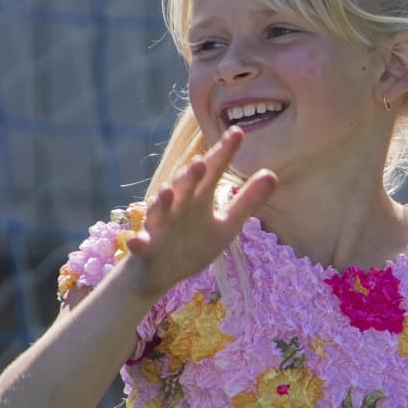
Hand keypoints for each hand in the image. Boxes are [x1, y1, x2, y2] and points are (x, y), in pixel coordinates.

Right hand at [118, 128, 275, 301]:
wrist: (160, 274)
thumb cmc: (193, 244)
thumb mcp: (226, 225)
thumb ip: (247, 202)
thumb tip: (272, 174)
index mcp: (199, 199)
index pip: (212, 172)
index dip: (223, 154)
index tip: (238, 133)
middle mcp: (178, 207)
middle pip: (185, 188)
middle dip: (190, 176)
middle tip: (200, 161)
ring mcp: (159, 227)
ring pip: (159, 211)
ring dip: (162, 201)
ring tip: (167, 190)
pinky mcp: (146, 249)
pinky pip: (141, 245)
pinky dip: (137, 242)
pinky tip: (135, 240)